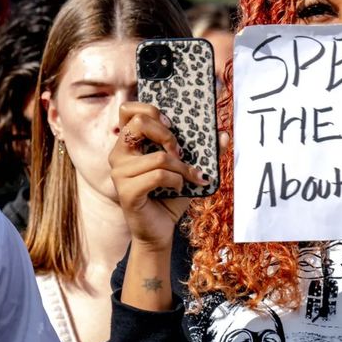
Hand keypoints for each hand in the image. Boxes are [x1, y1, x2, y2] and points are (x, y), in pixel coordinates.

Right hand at [110, 102, 209, 252]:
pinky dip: (177, 182)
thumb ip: (203, 151)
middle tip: (180, 152)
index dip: (151, 110)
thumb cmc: (168, 197)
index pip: (128, 110)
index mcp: (128, 143)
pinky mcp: (126, 191)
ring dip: (181, 169)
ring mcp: (119, 173)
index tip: (170, 125)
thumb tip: (223, 135)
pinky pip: (159, 176)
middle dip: (169, 136)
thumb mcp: (186, 168)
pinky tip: (178, 189)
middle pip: (140, 123)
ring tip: (187, 178)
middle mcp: (118, 154)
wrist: (159, 231)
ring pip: (159, 157)